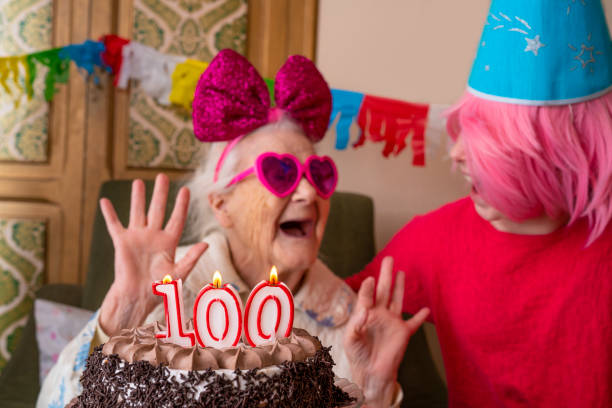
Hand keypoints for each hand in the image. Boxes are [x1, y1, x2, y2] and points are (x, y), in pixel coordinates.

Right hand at [99, 174, 207, 334]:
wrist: (137, 297)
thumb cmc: (159, 288)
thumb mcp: (179, 273)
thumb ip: (191, 258)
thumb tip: (206, 244)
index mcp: (169, 242)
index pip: (177, 219)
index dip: (181, 204)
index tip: (185, 189)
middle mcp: (153, 236)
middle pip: (158, 210)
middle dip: (160, 193)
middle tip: (162, 176)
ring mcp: (137, 237)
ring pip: (138, 212)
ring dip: (138, 198)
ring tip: (138, 182)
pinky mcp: (122, 243)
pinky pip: (115, 225)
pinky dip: (110, 214)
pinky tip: (105, 201)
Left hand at [344, 256, 429, 407]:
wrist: (371, 373)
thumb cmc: (357, 356)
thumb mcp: (350, 340)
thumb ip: (356, 324)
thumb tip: (364, 310)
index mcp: (365, 314)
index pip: (367, 296)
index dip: (368, 288)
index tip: (370, 279)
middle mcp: (379, 314)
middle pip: (384, 290)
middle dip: (386, 274)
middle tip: (389, 258)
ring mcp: (392, 322)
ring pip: (397, 300)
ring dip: (400, 286)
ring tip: (401, 272)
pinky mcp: (403, 333)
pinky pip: (414, 323)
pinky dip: (420, 317)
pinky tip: (427, 309)